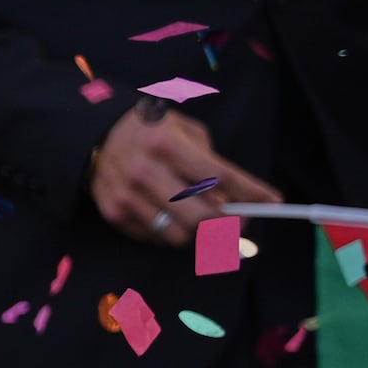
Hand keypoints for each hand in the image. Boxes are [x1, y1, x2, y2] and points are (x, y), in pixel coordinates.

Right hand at [87, 103, 281, 245]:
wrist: (93, 135)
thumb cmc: (150, 131)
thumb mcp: (184, 130)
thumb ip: (209, 162)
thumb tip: (229, 201)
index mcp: (165, 144)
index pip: (220, 176)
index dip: (251, 192)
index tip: (273, 202)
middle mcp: (144, 172)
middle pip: (200, 216)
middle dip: (228, 223)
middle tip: (239, 221)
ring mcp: (126, 196)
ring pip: (179, 234)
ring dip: (198, 231)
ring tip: (201, 217)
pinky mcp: (114, 214)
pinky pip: (155, 237)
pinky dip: (171, 232)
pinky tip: (172, 216)